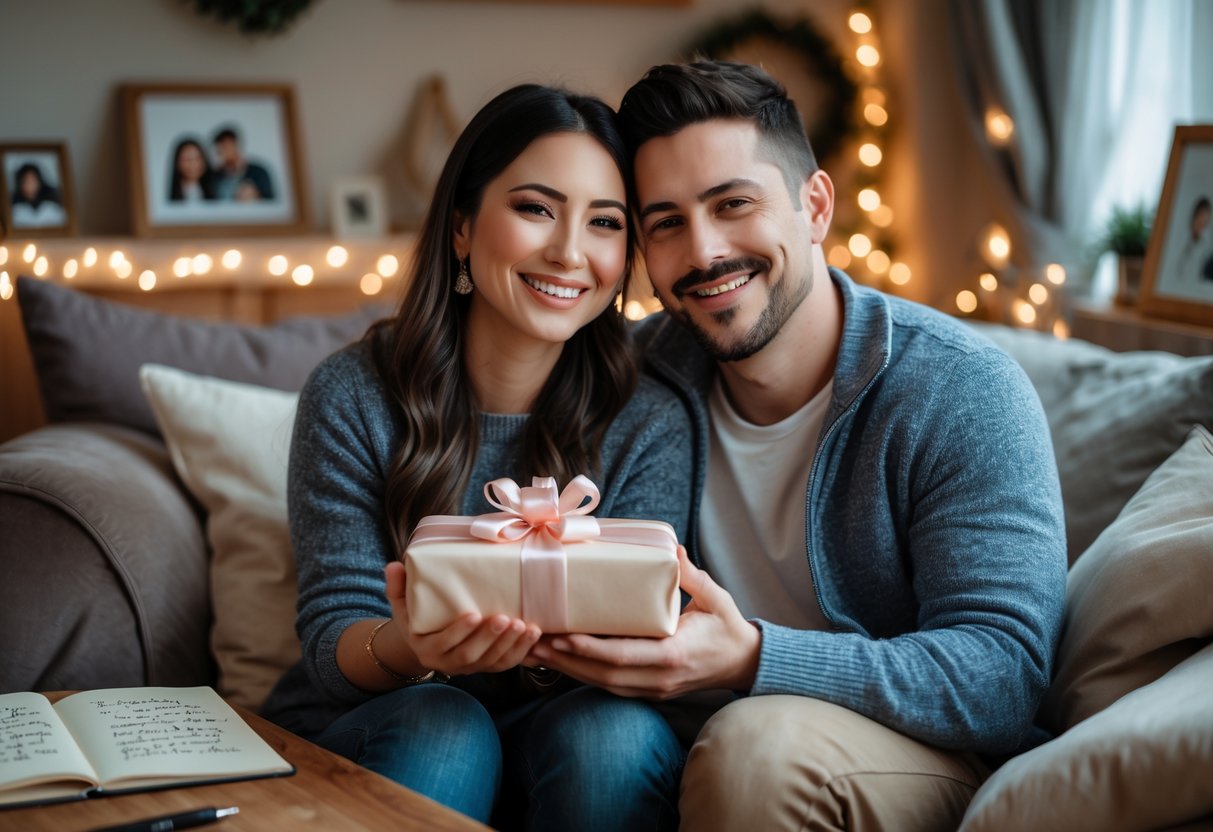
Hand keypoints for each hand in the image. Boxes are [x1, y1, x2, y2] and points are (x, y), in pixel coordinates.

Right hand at [384, 561, 541, 676]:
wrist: (427, 643)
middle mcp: (448, 664)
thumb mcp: (402, 604)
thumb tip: (394, 565)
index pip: (443, 644)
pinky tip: (534, 633)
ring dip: (510, 645)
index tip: (473, 614)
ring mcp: (470, 668)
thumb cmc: (416, 618)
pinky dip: (522, 651)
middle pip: (471, 655)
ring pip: (492, 662)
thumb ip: (397, 587)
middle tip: (505, 618)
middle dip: (490, 638)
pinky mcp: (488, 666)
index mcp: (426, 650)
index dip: (458, 632)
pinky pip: (506, 663)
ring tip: (525, 625)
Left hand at [527, 547, 760, 698]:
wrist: (743, 662)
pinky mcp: (650, 690)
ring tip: (538, 651)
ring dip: (569, 670)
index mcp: (674, 654)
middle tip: (535, 642)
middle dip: (567, 661)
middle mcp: (660, 678)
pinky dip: (584, 674)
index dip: (590, 649)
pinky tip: (563, 661)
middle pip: (604, 676)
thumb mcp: (715, 598)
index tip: (563, 636)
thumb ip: (692, 576)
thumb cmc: (727, 627)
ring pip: (603, 684)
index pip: (623, 657)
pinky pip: (611, 685)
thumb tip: (673, 550)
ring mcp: (654, 688)